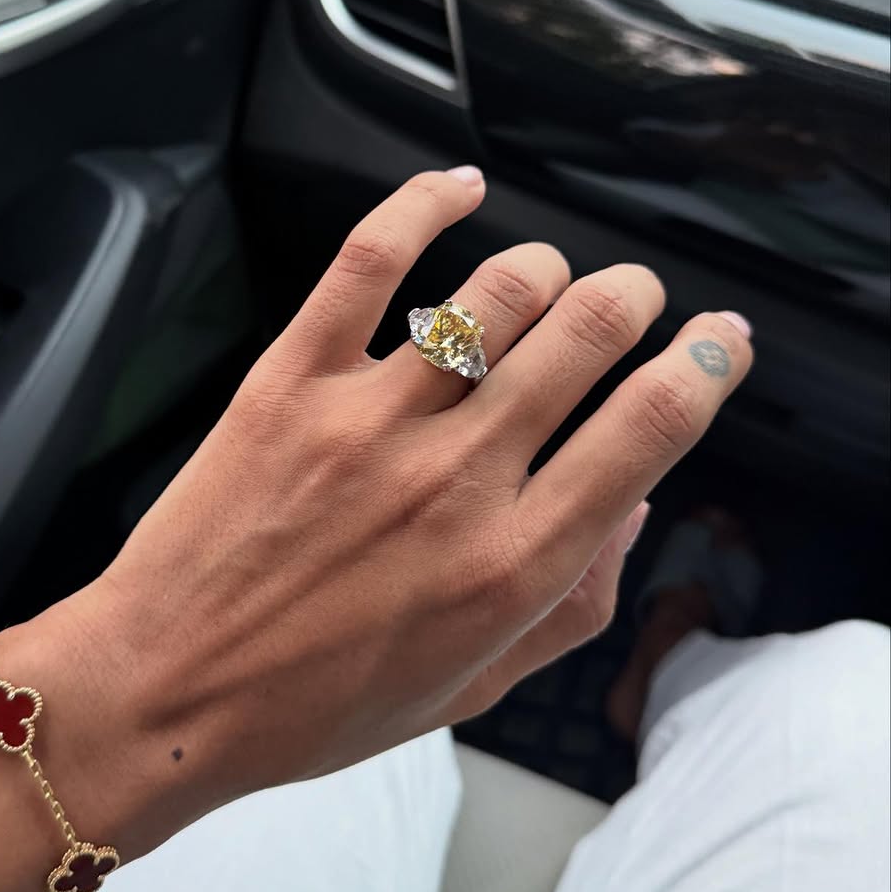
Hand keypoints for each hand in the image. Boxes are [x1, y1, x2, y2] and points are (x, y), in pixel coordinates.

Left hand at [65, 168, 750, 848]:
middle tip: (632, 298)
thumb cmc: (318, 704)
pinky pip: (370, 260)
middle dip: (633, 298)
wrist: (169, 691)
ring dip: (546, 269)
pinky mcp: (290, 382)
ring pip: (496, 290)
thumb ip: (573, 602)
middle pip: (588, 333)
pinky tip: (458, 187)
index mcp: (512, 563)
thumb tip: (632, 505)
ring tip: (548, 279)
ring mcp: (369, 421)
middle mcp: (454, 480)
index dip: (708, 366)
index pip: (652, 429)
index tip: (721, 341)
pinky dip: (423, 204)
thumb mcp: (474, 686)